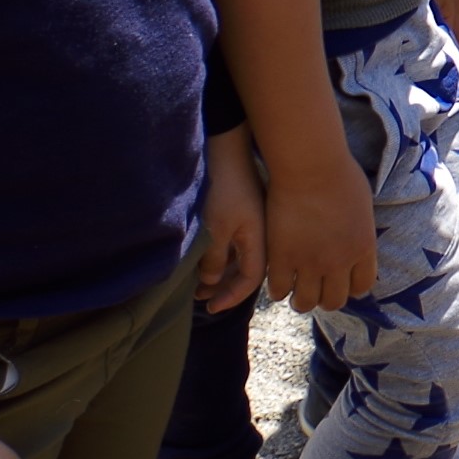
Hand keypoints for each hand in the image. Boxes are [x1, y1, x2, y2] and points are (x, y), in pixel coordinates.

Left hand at [196, 127, 265, 314]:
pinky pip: (234, 246)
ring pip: (238, 259)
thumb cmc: (223, 189)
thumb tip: (210, 281)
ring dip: (219, 274)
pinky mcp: (242, 215)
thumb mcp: (215, 228)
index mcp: (261, 239)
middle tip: (200, 299)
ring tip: (197, 286)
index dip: (231, 296)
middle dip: (223, 288)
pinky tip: (203, 262)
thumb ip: (214, 259)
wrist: (227, 150)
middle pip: (246, 272)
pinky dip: (219, 258)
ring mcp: (252, 224)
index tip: (210, 307)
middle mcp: (261, 235)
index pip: (251, 280)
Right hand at [261, 146, 377, 312]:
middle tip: (316, 288)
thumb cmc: (338, 174)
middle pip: (334, 301)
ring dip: (301, 300)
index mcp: (363, 247)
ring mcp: (310, 263)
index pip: (362, 286)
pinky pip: (278, 290)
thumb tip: (357, 237)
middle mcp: (340, 262)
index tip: (341, 281)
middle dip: (325, 298)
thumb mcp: (362, 205)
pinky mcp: (282, 259)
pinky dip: (278, 290)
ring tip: (295, 291)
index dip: (350, 287)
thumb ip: (360, 229)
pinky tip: (277, 281)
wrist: (310, 166)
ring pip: (306, 302)